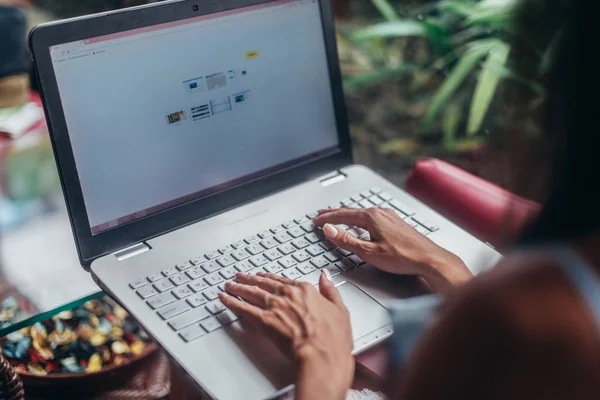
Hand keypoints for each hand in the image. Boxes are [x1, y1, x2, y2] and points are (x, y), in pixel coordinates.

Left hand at [219, 271, 353, 399]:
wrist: (321, 355)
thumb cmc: (332, 339)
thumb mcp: (340, 309)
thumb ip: (330, 290)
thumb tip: (325, 276)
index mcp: (306, 290)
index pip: (283, 280)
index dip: (271, 278)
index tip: (264, 276)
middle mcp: (288, 294)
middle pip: (264, 283)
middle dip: (250, 279)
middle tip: (240, 277)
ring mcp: (274, 306)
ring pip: (251, 292)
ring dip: (238, 287)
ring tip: (229, 285)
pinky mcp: (264, 321)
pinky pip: (243, 308)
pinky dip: (231, 302)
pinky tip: (224, 299)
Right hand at [313, 207, 471, 293]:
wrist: (429, 259)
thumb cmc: (403, 257)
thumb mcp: (369, 252)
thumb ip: (346, 240)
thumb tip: (328, 229)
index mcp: (371, 217)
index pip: (341, 215)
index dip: (326, 218)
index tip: (315, 221)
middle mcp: (379, 212)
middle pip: (350, 211)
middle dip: (333, 213)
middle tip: (320, 214)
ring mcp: (388, 216)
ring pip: (361, 213)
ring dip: (346, 215)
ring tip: (336, 216)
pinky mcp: (395, 222)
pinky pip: (371, 216)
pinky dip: (359, 218)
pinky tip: (360, 223)